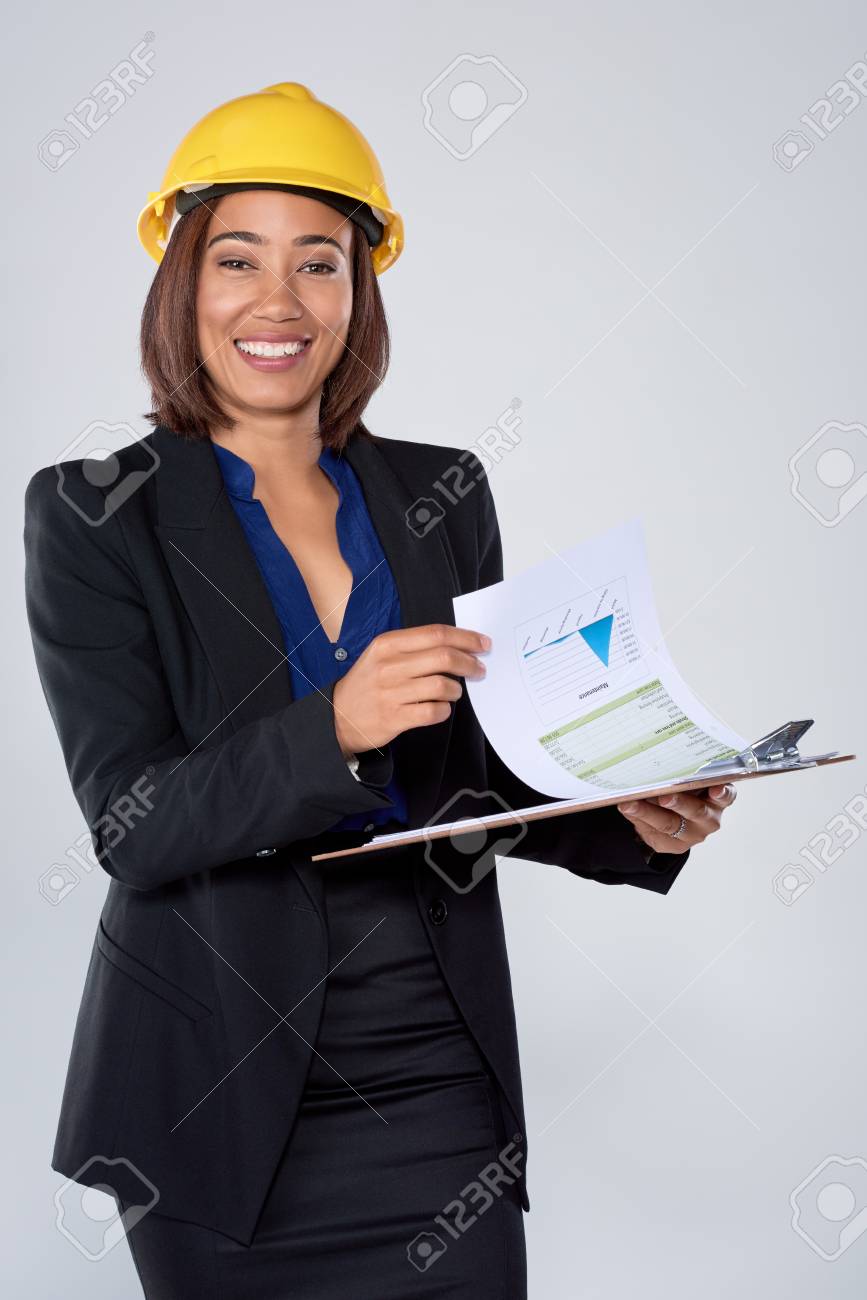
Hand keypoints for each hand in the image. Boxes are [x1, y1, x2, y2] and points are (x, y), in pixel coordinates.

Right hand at [332, 624, 489, 757]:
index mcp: (388, 644)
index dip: (465, 638)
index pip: (436, 634)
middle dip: (470, 663)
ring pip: (443, 685)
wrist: (338, 717)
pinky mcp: (395, 717)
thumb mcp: (381, 655)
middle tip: (479, 669)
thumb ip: (414, 648)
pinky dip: (445, 709)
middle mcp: (389, 666)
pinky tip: (441, 707)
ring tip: (454, 691)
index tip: (483, 644)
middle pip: (444, 657)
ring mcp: (391, 692)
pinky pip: (434, 711)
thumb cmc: (367, 683)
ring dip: (457, 689)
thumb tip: (458, 646)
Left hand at [616, 784, 737, 854]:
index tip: (715, 789)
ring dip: (647, 812)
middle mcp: (709, 819)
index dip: (722, 793)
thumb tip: (656, 764)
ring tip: (629, 803)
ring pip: (669, 824)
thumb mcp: (690, 783)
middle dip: (679, 802)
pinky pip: (653, 832)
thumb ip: (683, 776)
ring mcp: (692, 834)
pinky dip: (637, 819)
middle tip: (664, 796)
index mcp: (717, 800)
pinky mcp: (674, 846)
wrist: (675, 820)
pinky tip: (626, 809)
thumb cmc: (685, 793)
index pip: (726, 796)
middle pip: (696, 811)